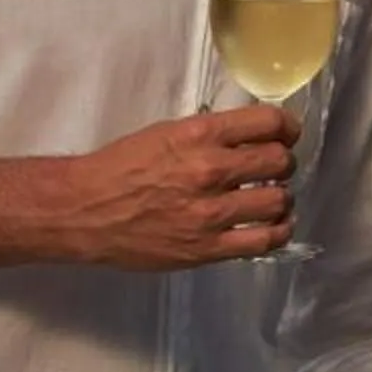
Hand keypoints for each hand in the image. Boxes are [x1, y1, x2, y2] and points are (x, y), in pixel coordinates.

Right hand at [64, 105, 300, 268]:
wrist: (85, 210)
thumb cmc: (122, 166)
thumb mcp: (168, 132)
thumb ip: (211, 134)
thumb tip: (251, 135)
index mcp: (201, 134)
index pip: (269, 122)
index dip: (287, 127)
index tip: (287, 134)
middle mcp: (211, 170)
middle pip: (279, 161)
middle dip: (283, 162)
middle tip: (275, 167)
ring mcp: (211, 213)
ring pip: (278, 201)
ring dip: (282, 197)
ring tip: (273, 198)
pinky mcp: (207, 249)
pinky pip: (263, 241)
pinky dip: (277, 232)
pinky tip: (274, 226)